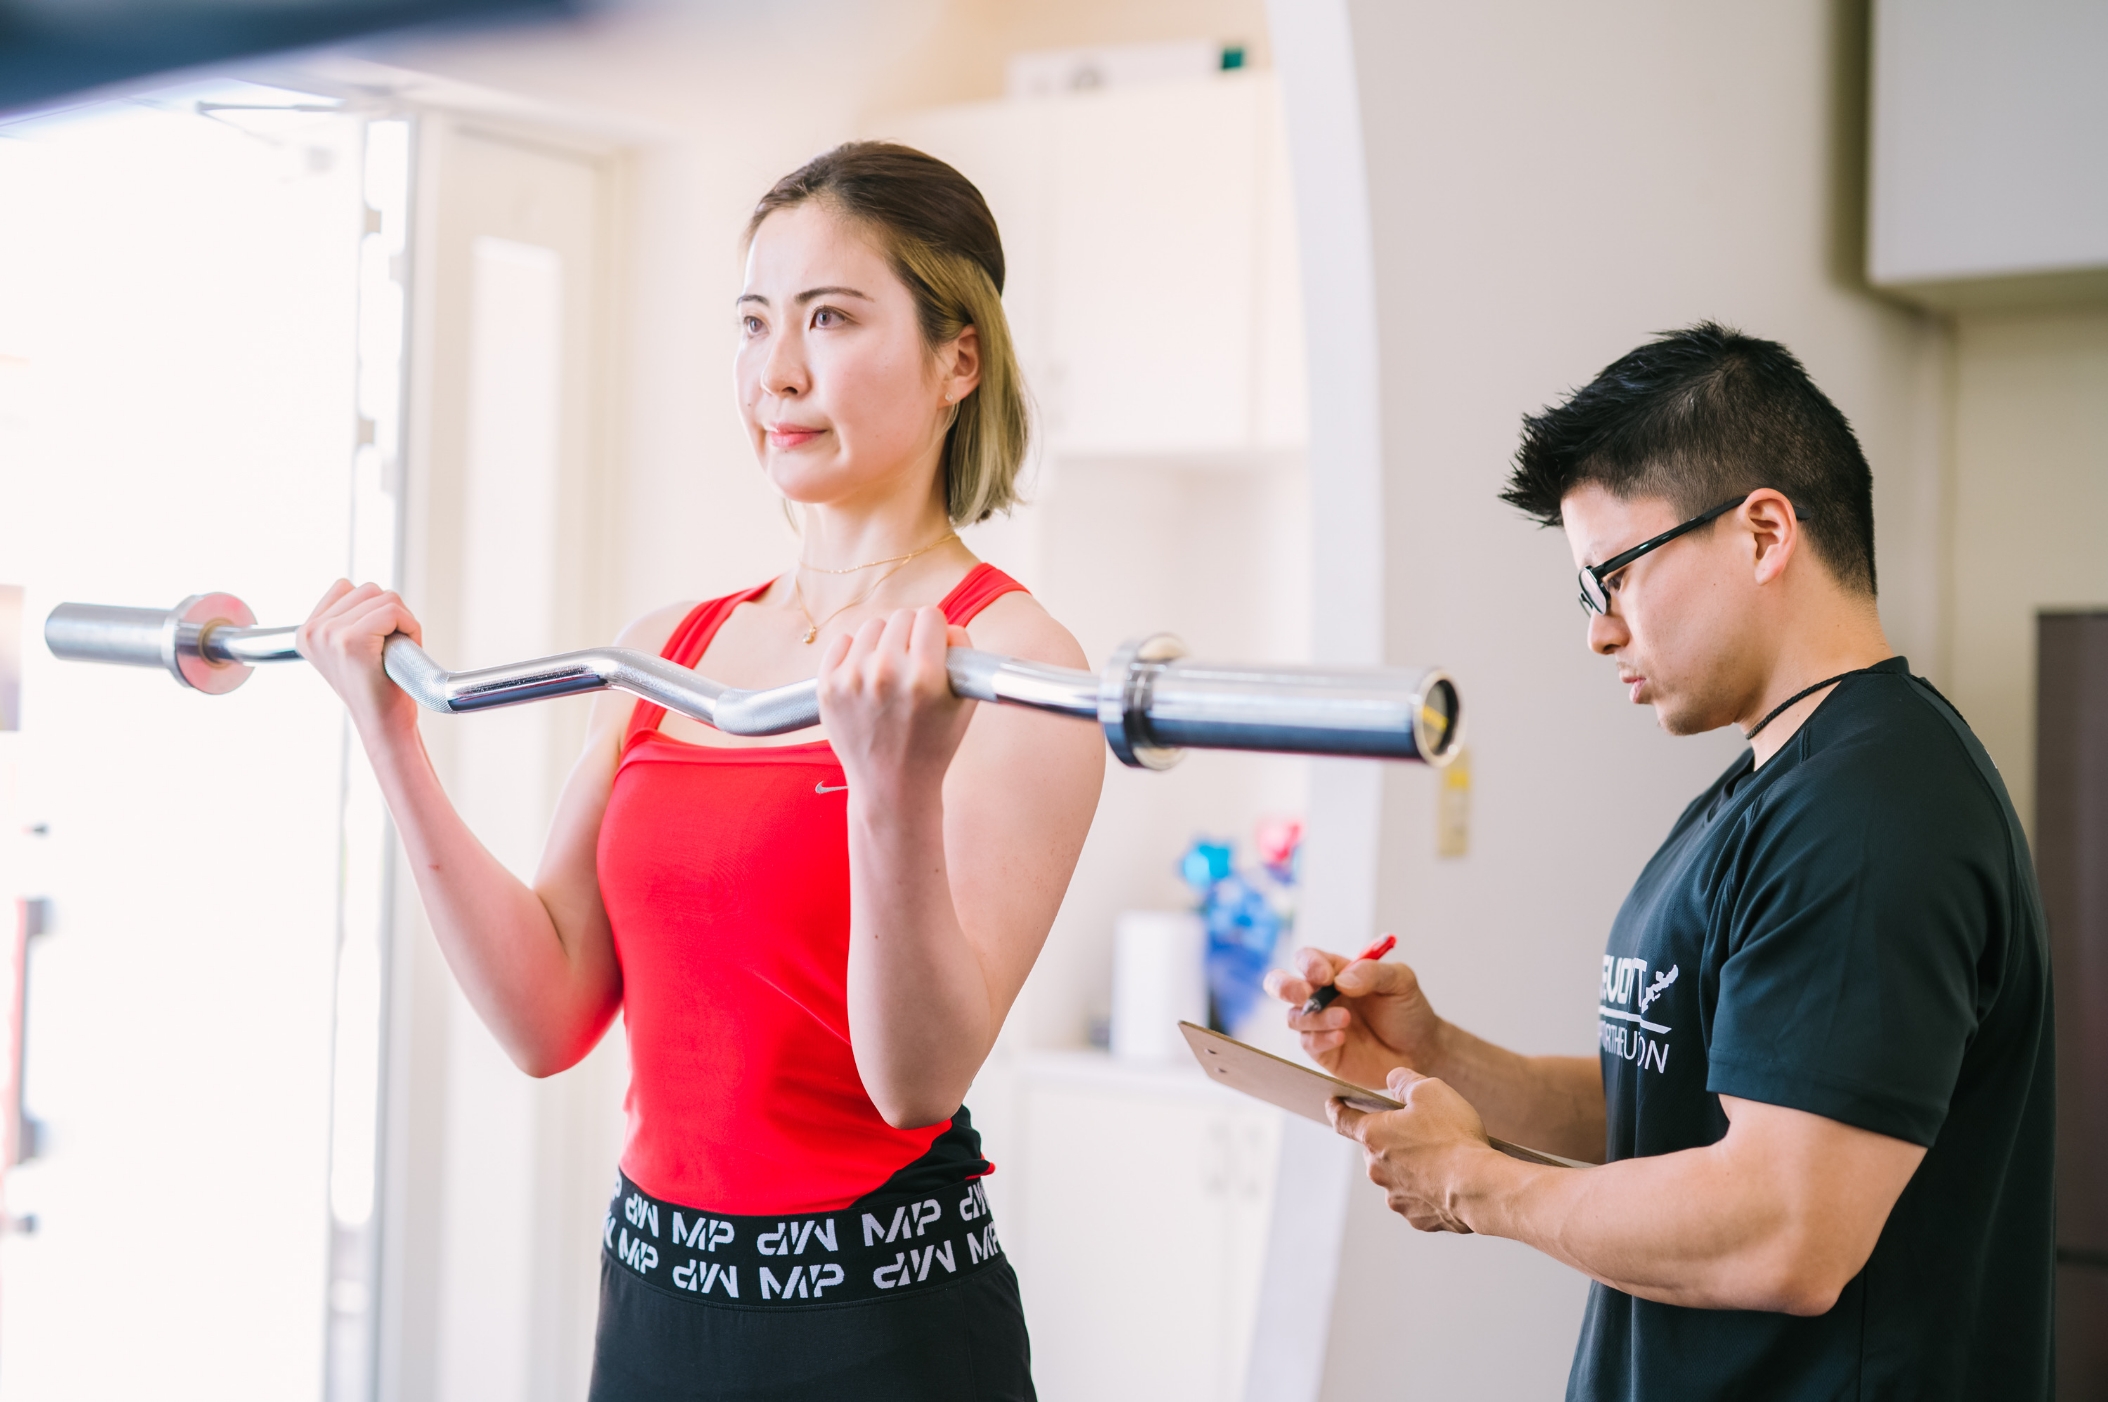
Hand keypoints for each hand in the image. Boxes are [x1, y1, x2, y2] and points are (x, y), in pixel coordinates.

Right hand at [296, 580, 423, 738]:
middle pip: (369, 589)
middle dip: (389, 615)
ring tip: (394, 653)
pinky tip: (403, 652)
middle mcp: (312, 631)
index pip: (347, 587)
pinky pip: (394, 611)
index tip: (374, 643)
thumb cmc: (377, 688)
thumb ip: (346, 616)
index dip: (373, 610)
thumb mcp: (349, 648)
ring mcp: (329, 635)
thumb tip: (357, 587)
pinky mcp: (351, 640)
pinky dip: (410, 628)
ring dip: (402, 622)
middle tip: (389, 650)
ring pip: (385, 597)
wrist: (384, 724)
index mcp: (307, 631)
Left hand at [817, 607, 975, 801]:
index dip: (936, 630)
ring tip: (889, 671)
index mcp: (924, 676)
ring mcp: (851, 679)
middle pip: (901, 617)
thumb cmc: (932, 745)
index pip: (930, 616)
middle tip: (913, 661)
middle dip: (911, 635)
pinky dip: (854, 653)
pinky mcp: (826, 686)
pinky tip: (866, 676)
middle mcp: (886, 673)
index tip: (934, 645)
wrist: (891, 786)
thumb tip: (945, 624)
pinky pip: (842, 641)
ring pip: (872, 627)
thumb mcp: (963, 703)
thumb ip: (963, 654)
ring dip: (883, 642)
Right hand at [1263, 944, 1448, 1089]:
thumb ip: (1372, 973)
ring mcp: (1320, 1024)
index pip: (1308, 959)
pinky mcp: (1324, 1052)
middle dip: (1284, 987)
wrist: (1422, 1050)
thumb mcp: (1400, 982)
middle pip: (1282, 985)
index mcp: (1336, 972)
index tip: (1326, 976)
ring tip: (1345, 1020)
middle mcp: (1322, 996)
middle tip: (1304, 994)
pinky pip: (1308, 1043)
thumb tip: (1340, 981)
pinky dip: (1321, 1039)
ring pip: (1294, 1017)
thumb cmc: (1409, 1010)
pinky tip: (1342, 1037)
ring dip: (1315, 1018)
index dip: (1310, 965)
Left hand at [1328, 1067, 1495, 1232]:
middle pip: (1376, 1148)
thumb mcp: (1429, 1090)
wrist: (1479, 1186)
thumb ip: (1404, 1082)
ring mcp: (1395, 1196)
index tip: (1334, 1104)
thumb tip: (1392, 1081)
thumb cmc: (1453, 1137)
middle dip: (1392, 1139)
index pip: (1342, 1119)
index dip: (1337, 1108)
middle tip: (1422, 1130)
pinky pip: (1418, 1198)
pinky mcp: (1416, 1217)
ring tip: (1442, 1158)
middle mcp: (1377, 1169)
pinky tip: (1449, 1180)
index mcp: (1373, 1136)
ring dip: (1410, 1166)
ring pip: (1396, 1175)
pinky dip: (1428, 1189)